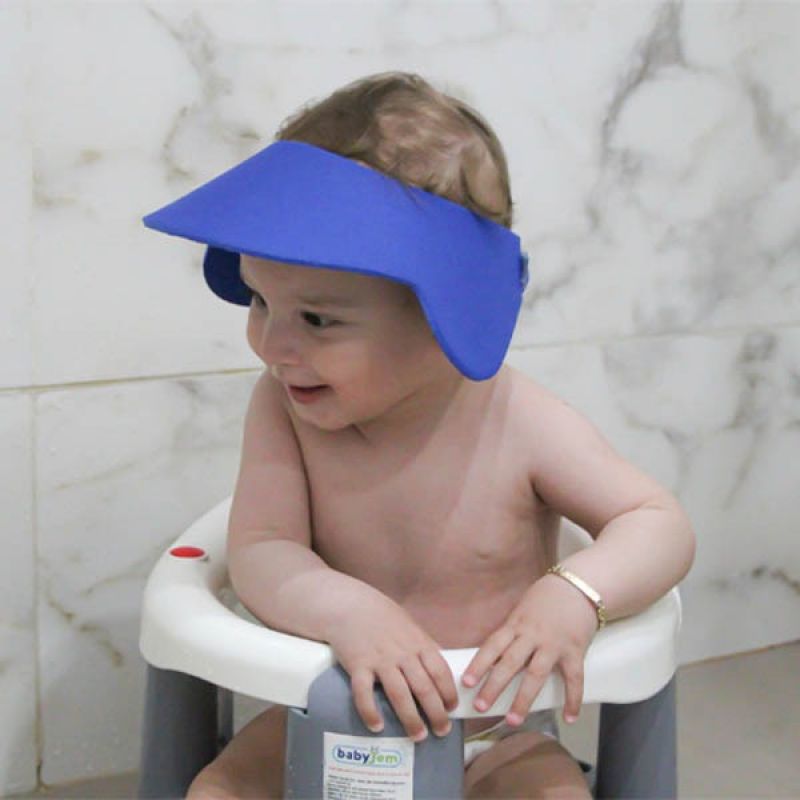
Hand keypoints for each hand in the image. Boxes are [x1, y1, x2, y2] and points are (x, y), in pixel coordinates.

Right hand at [327, 593, 457, 741]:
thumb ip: (425, 646)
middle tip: (441, 731)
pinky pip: (364, 693)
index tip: (452, 709)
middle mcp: (402, 653)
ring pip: (399, 694)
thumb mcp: (410, 626)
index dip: (448, 692)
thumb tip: (442, 668)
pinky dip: (370, 711)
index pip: (440, 671)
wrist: (349, 606)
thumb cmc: (382, 617)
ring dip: (411, 718)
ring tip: (418, 736)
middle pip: (424, 687)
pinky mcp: (358, 665)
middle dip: (436, 713)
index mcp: (418, 642)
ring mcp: (380, 660)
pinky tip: (377, 726)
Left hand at [461, 573, 598, 725]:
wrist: (578, 586)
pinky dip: (572, 700)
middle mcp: (532, 635)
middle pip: (510, 663)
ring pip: (536, 675)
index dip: (478, 665)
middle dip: (494, 686)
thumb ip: (511, 631)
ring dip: (523, 699)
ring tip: (513, 720)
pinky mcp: (575, 651)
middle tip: (480, 706)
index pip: (492, 646)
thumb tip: (493, 654)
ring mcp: (554, 644)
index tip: (466, 683)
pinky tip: (568, 718)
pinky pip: (574, 679)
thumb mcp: (522, 610)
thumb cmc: (546, 598)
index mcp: (516, 624)